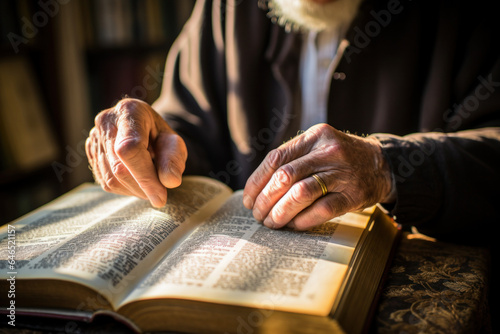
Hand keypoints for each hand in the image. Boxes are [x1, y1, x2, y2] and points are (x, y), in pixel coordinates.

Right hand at [85, 98, 186, 206]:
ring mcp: (94, 137)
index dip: (145, 177)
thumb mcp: (174, 143)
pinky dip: (125, 189)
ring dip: (135, 190)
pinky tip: (136, 181)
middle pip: (119, 167)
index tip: (161, 197)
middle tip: (160, 194)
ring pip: (111, 179)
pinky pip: (106, 182)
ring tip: (150, 184)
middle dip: (142, 187)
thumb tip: (170, 181)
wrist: (144, 131)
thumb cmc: (160, 136)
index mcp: (129, 111)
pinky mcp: (90, 154)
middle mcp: (106, 121)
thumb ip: (174, 160)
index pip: (131, 149)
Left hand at [242, 124, 392, 229]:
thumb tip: (256, 189)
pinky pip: (322, 210)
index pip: (276, 158)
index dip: (257, 181)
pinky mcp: (354, 195)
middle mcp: (328, 151)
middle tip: (258, 215)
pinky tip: (293, 225)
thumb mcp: (318, 147)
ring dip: (280, 212)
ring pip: (301, 193)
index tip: (248, 199)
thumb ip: (292, 160)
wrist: (383, 165)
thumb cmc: (340, 159)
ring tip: (272, 223)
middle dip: (265, 200)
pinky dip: (302, 220)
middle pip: (285, 176)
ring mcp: (343, 173)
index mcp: (314, 137)